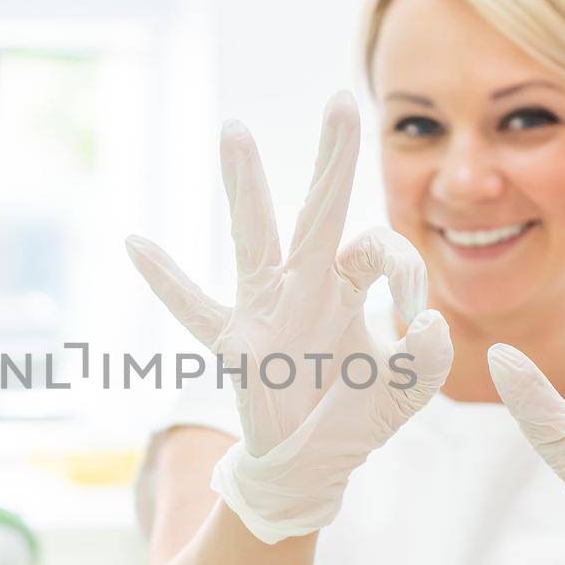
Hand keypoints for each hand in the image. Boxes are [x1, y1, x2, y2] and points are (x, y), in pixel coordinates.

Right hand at [126, 90, 451, 544]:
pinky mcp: (238, 343)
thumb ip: (427, 360)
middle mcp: (306, 283)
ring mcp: (267, 309)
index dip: (405, 272)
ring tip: (235, 131)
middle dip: (333, 158)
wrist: (312, 464)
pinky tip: (136, 244)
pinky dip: (166, 280)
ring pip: (256, 238)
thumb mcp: (406, 390)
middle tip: (341, 100)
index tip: (414, 317)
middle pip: (322, 210)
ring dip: (247, 186)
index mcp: (348, 284)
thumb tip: (428, 322)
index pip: (380, 248)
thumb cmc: (353, 414)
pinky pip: (196, 309)